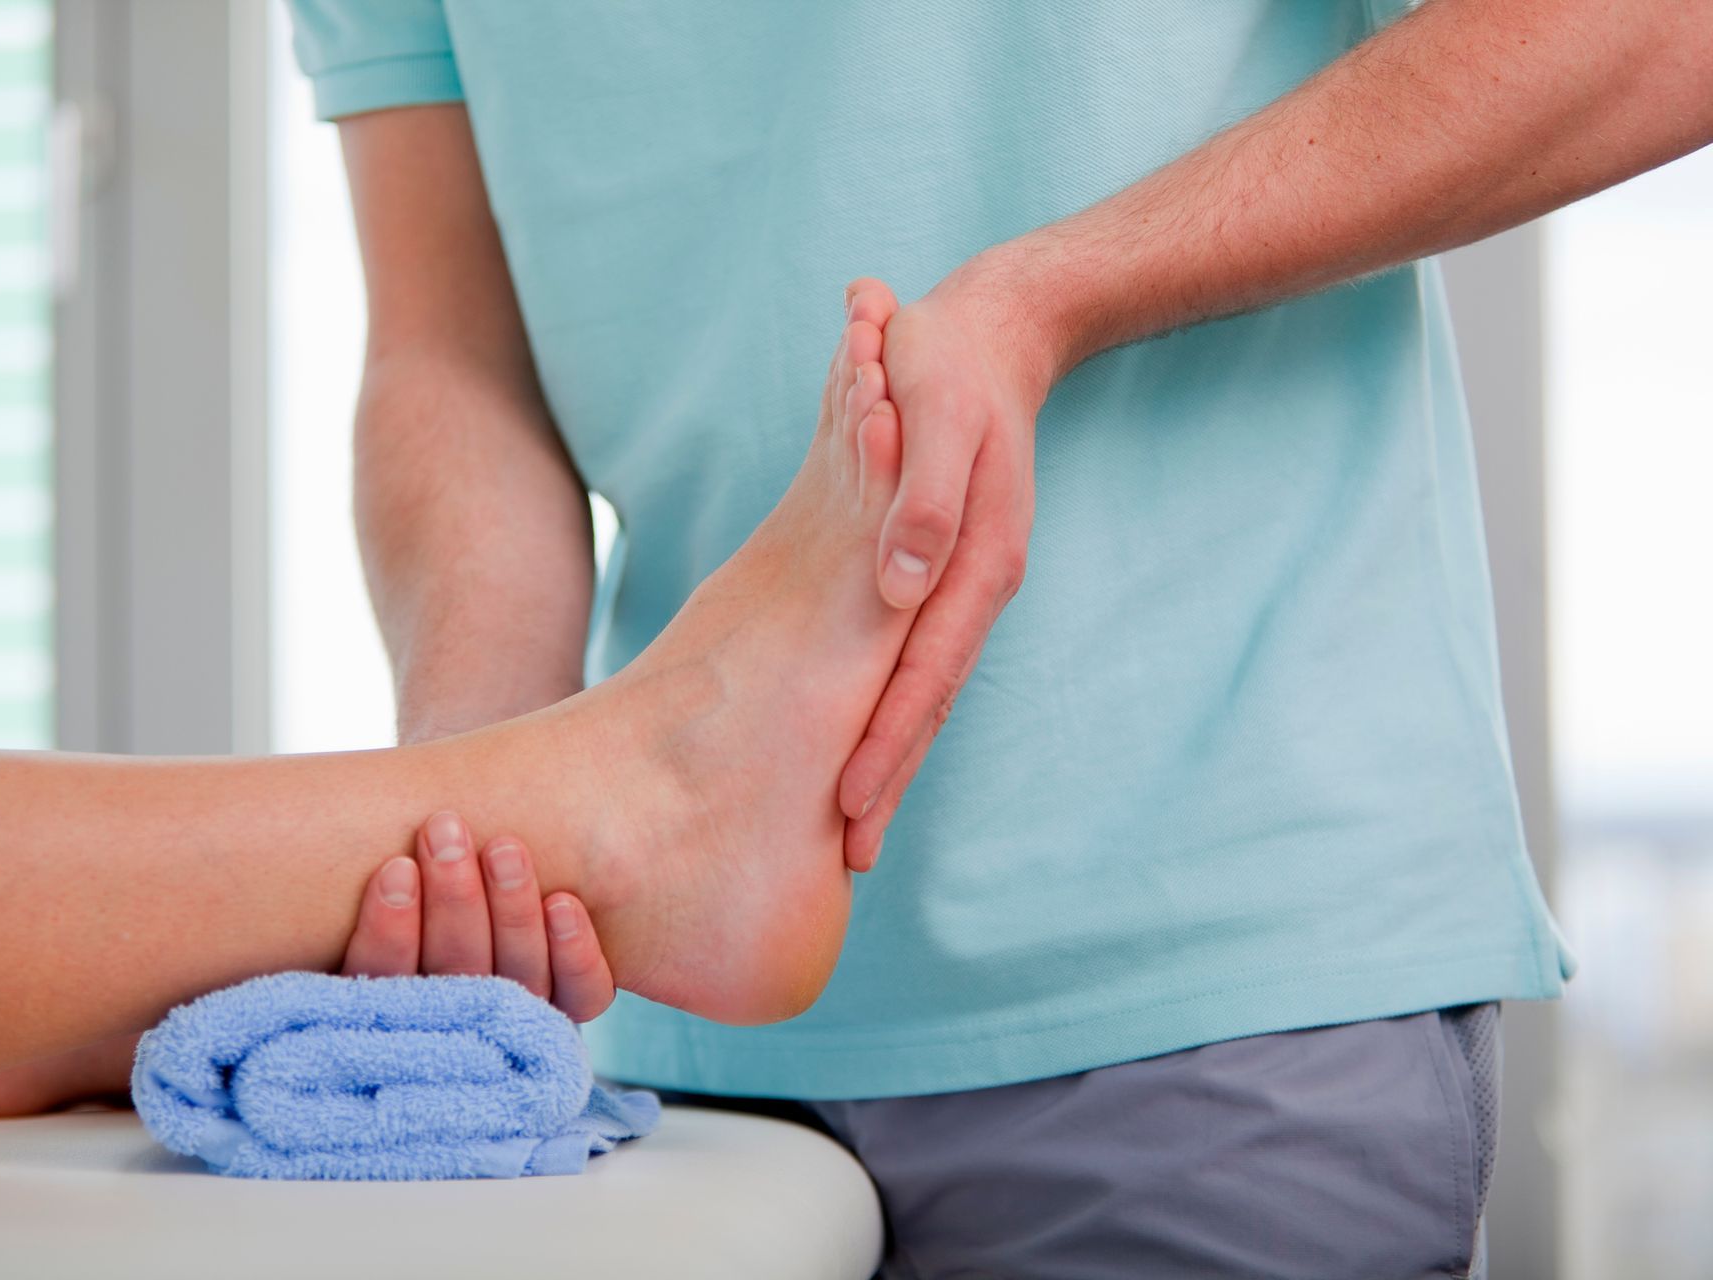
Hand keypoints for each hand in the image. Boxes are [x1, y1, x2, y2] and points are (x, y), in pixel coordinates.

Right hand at [0, 817, 613, 1119]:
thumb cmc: (275, 907)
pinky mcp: (545, 993)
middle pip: (456, 1007)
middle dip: (455, 923)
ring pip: (518, 1000)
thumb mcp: (204, 952)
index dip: (392, 957)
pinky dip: (576, 955)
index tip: (391, 875)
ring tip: (484, 840)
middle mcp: (417, 1055)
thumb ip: (137, 994)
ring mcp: (489, 1026)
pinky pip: (577, 1001)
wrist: (389, 839)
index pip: (378, 1026)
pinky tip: (563, 900)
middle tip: (438, 839)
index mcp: (341, 1056)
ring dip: (509, 920)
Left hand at [837, 264, 1053, 870]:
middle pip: (928, 700)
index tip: (850, 808)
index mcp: (976, 560)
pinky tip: (864, 737)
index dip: (886, 742)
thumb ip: (925, 497)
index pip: (925, 673)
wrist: (988, 329)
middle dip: (889, 777)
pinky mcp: (939, 570)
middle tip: (849, 857)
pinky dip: (892, 704)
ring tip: (854, 823)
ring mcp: (959, 582)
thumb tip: (900, 584)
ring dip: (890, 753)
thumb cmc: (946, 362)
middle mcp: (971, 585)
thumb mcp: (935, 407)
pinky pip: (914, 652)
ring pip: (923, 685)